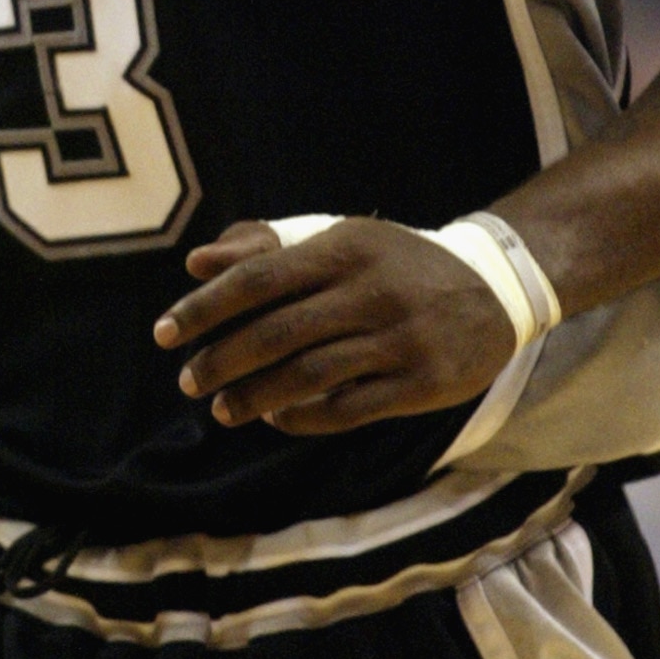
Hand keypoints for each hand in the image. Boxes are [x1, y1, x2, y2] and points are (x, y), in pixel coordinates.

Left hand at [155, 218, 517, 435]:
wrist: (495, 288)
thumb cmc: (396, 264)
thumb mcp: (341, 239)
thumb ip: (267, 248)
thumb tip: (197, 263)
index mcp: (345, 248)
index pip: (258, 279)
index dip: (205, 309)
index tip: (164, 333)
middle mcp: (371, 292)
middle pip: (277, 333)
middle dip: (222, 361)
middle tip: (189, 380)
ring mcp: (398, 341)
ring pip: (308, 376)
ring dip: (255, 398)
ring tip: (222, 409)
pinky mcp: (419, 384)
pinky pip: (347, 409)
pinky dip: (302, 418)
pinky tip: (275, 419)